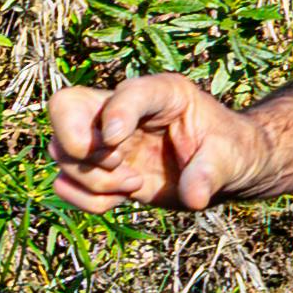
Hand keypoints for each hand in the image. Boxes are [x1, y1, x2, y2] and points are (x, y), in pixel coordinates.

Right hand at [49, 73, 267, 213]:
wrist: (221, 171)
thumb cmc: (230, 152)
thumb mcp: (229, 158)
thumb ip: (210, 173)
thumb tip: (193, 196)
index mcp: (162, 93)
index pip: (126, 93)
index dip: (114, 113)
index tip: (116, 142)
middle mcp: (124, 111)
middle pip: (65, 106)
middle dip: (75, 141)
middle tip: (113, 162)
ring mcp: (105, 140)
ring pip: (62, 152)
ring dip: (92, 179)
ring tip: (133, 185)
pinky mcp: (99, 169)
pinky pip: (66, 183)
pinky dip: (86, 199)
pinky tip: (121, 199)